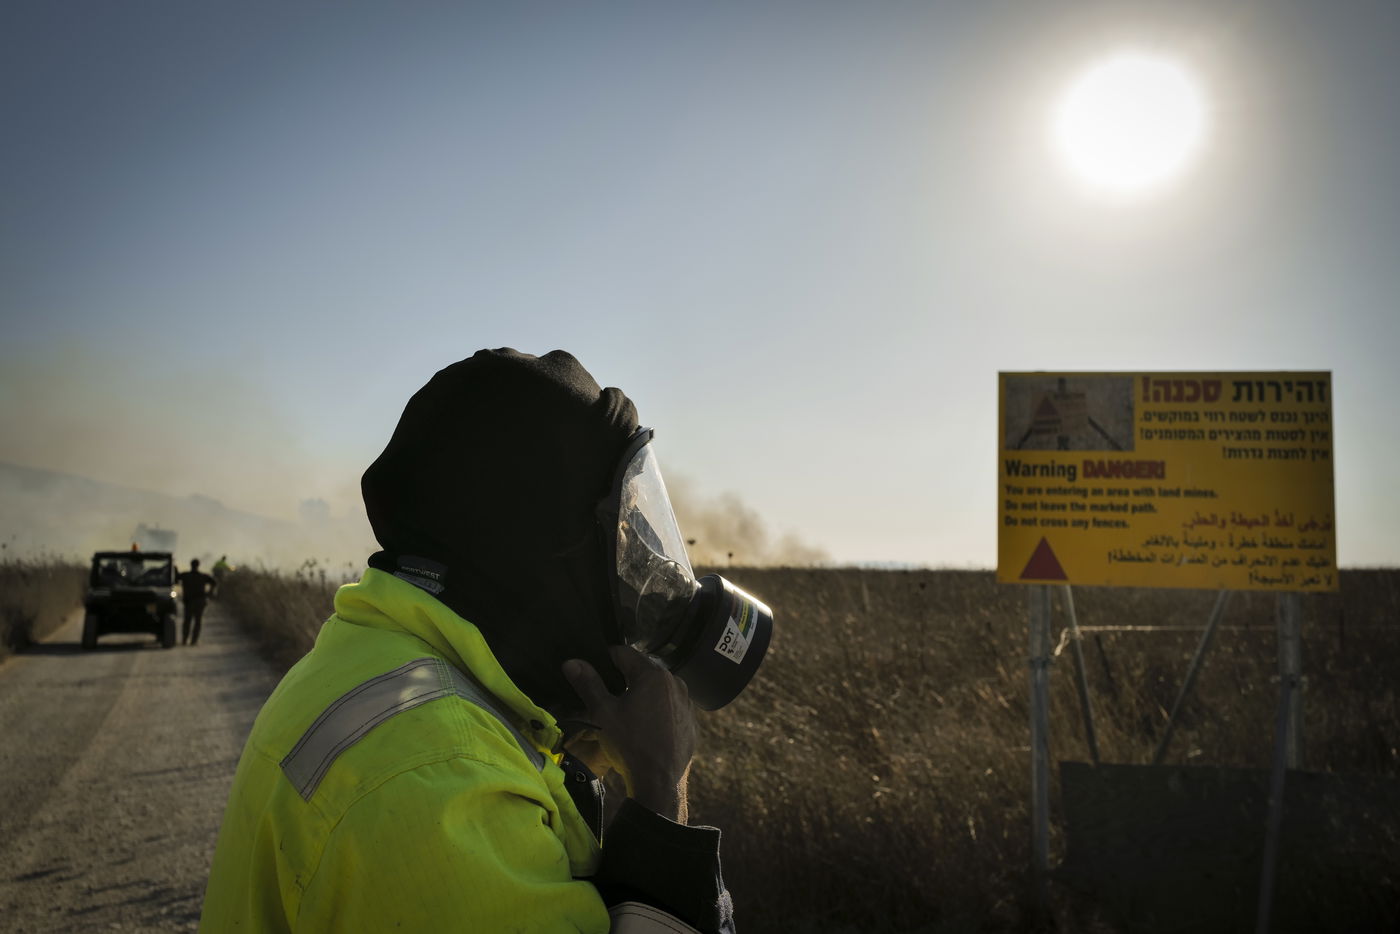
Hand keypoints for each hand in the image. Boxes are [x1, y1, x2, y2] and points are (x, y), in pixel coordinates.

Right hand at [562, 646, 695, 821]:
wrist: (660, 783)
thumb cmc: (630, 744)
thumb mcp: (603, 713)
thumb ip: (588, 684)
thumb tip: (572, 662)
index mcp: (653, 675)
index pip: (623, 653)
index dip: (604, 659)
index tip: (592, 674)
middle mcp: (675, 682)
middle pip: (642, 670)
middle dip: (623, 678)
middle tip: (606, 697)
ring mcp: (687, 702)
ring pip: (657, 689)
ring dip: (641, 694)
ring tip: (625, 714)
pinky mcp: (691, 721)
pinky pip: (670, 707)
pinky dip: (657, 710)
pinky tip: (645, 728)